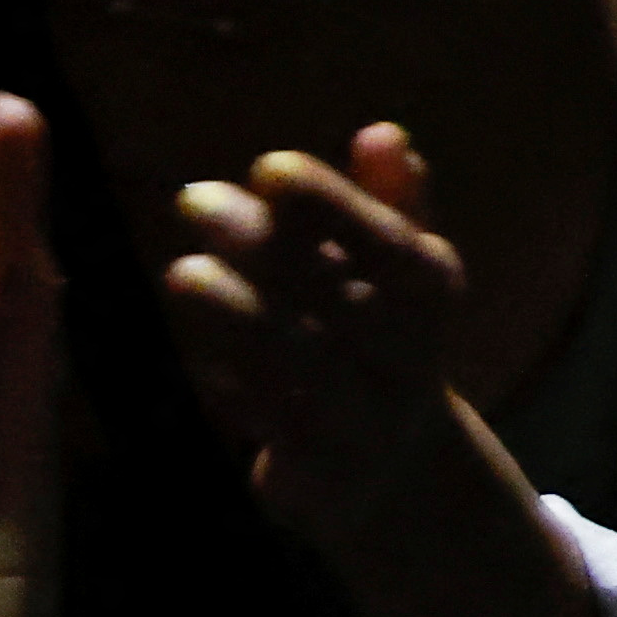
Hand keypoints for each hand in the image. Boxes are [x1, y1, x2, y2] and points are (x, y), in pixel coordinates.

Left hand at [169, 125, 616, 616]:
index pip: (390, 243)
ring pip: (302, 368)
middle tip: (194, 197)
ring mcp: (370, 425)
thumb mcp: (399, 276)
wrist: (395, 474)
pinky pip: (274, 428)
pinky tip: (198, 356)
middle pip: (338, 299)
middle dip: (266, 247)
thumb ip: (389, 204)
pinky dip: (236, 389)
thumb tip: (383, 133)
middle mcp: (413, 360)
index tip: (269, 165)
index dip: (333, 204)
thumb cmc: (382, 342)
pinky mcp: (324, 483)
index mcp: (436, 294)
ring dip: (240, 319)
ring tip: (180, 272)